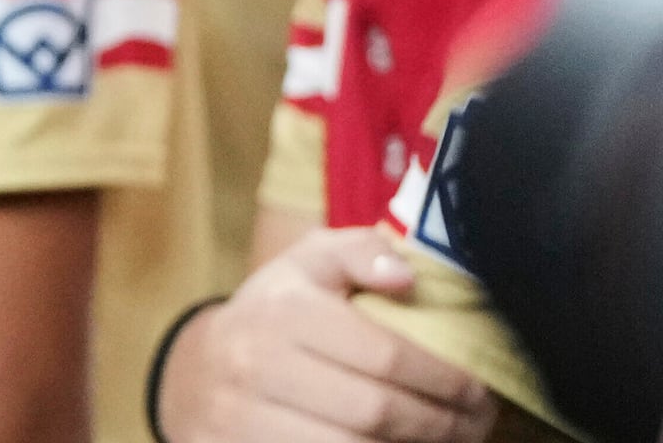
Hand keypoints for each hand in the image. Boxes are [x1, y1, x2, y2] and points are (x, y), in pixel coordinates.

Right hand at [160, 230, 497, 442]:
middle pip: (376, 412)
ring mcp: (240, 416)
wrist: (197, 374)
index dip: (445, 381)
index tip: (478, 392)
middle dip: (441, 425)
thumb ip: (359, 252)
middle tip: (475, 425)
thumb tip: (405, 277)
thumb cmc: (275, 316)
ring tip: (446, 441)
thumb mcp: (308, 265)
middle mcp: (254, 362)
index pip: (385, 356)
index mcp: (280, 310)